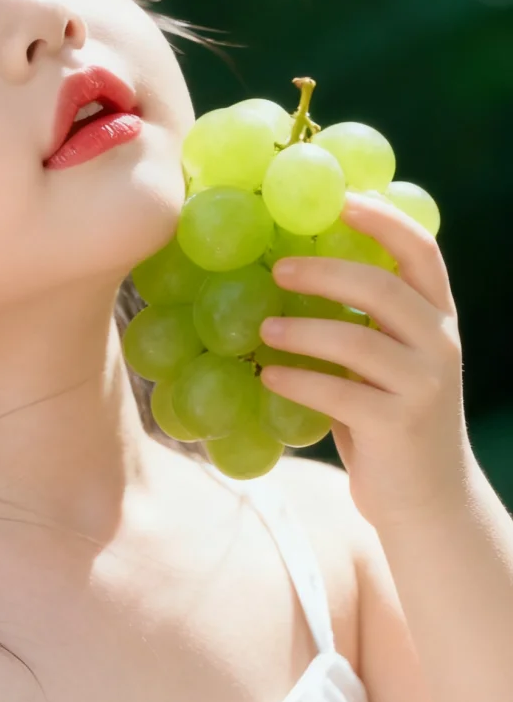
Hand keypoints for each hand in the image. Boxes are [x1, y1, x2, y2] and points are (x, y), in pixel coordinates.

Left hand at [256, 189, 472, 530]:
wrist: (429, 502)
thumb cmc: (391, 422)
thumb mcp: (386, 365)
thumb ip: (363, 326)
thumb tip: (290, 276)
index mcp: (438, 320)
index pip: (422, 253)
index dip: (383, 220)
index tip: (340, 199)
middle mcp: (439, 345)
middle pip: (384, 288)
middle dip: (326, 271)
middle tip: (277, 267)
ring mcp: (423, 386)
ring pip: (358, 342)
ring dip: (303, 330)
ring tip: (261, 328)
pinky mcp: (398, 425)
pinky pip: (339, 394)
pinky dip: (298, 381)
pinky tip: (266, 377)